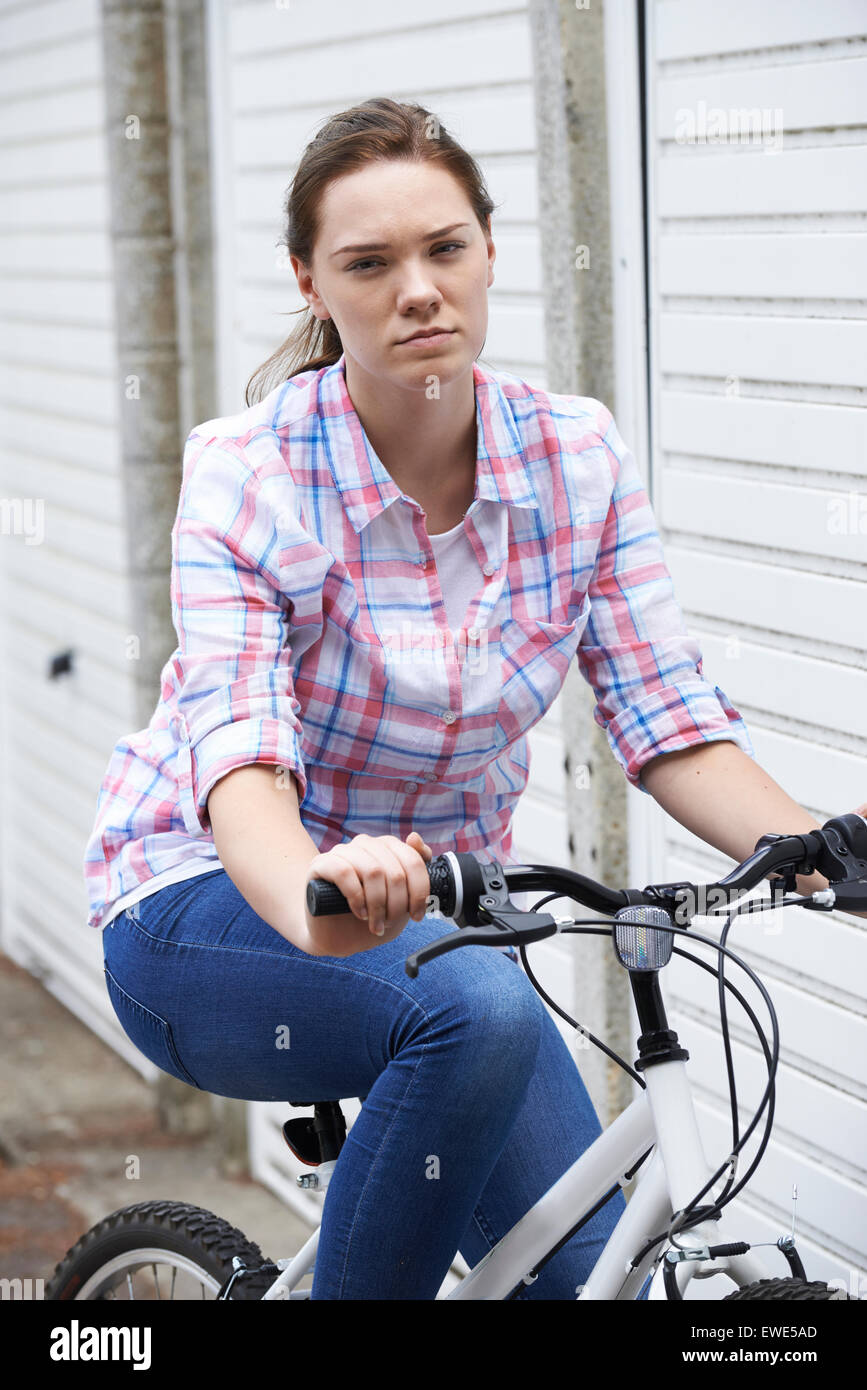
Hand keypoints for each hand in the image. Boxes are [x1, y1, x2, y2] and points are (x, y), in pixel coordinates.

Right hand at [303, 831, 433, 955]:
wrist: (334, 934)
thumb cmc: (370, 914)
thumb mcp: (401, 898)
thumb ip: (414, 870)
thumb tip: (414, 836)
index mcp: (387, 846)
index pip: (413, 860)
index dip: (419, 891)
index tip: (417, 915)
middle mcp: (365, 844)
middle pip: (394, 870)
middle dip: (397, 904)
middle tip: (389, 922)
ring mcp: (342, 851)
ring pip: (372, 871)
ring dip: (378, 904)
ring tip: (375, 923)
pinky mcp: (321, 864)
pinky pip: (344, 873)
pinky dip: (357, 897)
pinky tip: (359, 912)